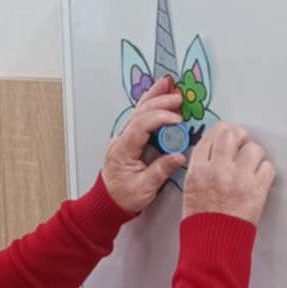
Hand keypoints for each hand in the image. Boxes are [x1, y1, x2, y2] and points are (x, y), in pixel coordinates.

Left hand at [101, 76, 187, 214]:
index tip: (176, 119)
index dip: (159, 118)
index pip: (140, 126)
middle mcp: (121, 140)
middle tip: (177, 97)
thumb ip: (161, 171)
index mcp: (122, 150)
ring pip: (138, 112)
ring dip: (153, 98)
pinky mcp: (129, 139)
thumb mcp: (144, 188)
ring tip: (167, 85)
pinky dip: (149, 106)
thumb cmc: (122, 197)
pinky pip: (139, 118)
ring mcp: (124, 138)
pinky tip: (157, 97)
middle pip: (139, 114)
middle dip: (158, 102)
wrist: (108, 202)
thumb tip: (178, 156)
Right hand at [182, 122, 274, 224]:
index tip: (226, 133)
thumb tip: (215, 149)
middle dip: (239, 136)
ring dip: (254, 154)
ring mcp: (239, 179)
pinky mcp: (257, 190)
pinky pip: (268, 167)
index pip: (210, 137)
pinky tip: (258, 178)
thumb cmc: (201, 222)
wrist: (214, 246)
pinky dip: (265, 171)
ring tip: (250, 164)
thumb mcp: (190, 190)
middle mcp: (218, 170)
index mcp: (198, 170)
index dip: (221, 131)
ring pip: (254, 148)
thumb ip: (201, 167)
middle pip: (232, 134)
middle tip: (241, 143)